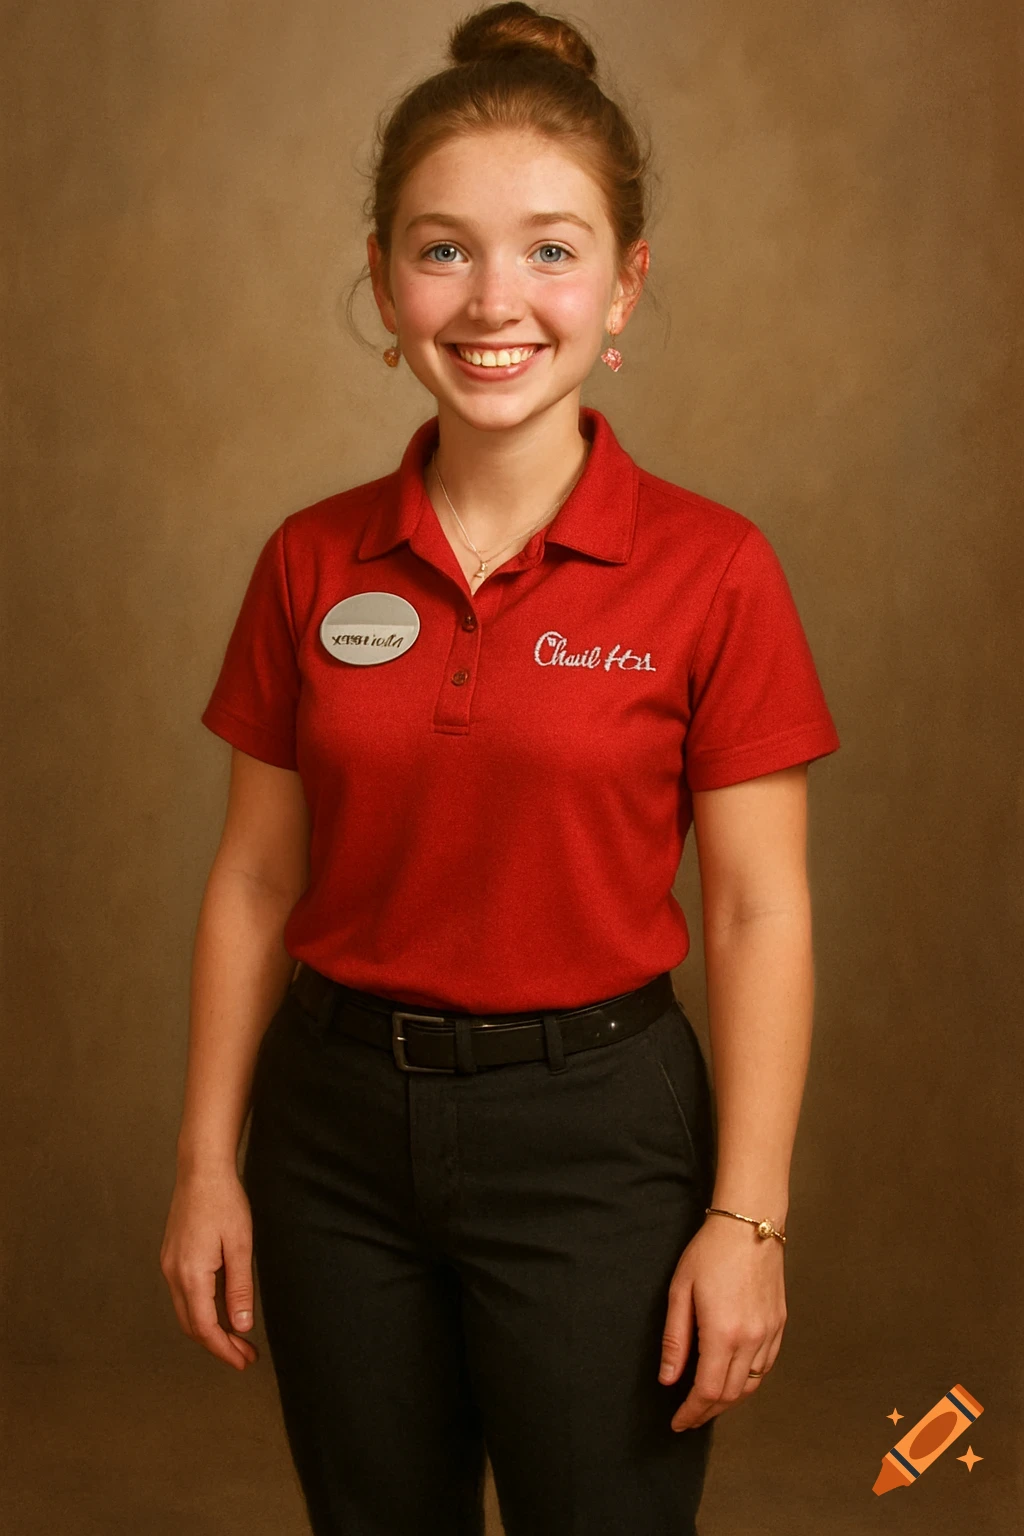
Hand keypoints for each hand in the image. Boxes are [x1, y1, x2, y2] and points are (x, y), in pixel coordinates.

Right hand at [159, 1168, 259, 1371]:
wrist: (201, 1171)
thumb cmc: (224, 1202)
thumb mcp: (240, 1246)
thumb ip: (239, 1288)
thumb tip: (240, 1325)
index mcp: (190, 1274)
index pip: (205, 1327)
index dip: (224, 1350)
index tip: (243, 1362)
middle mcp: (173, 1274)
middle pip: (192, 1325)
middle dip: (218, 1345)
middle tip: (244, 1356)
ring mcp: (169, 1265)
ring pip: (187, 1311)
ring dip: (210, 1328)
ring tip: (237, 1337)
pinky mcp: (172, 1256)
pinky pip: (185, 1294)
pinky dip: (203, 1309)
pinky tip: (222, 1309)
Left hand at [658, 1214, 786, 1429]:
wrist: (750, 1225)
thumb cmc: (710, 1252)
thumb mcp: (680, 1291)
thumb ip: (675, 1340)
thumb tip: (668, 1379)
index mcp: (723, 1333)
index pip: (708, 1391)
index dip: (692, 1412)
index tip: (678, 1422)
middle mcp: (751, 1339)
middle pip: (731, 1395)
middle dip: (708, 1412)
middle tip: (689, 1417)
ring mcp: (769, 1333)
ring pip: (751, 1384)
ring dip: (729, 1399)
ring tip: (708, 1402)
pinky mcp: (779, 1324)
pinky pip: (765, 1366)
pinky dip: (748, 1380)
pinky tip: (734, 1377)